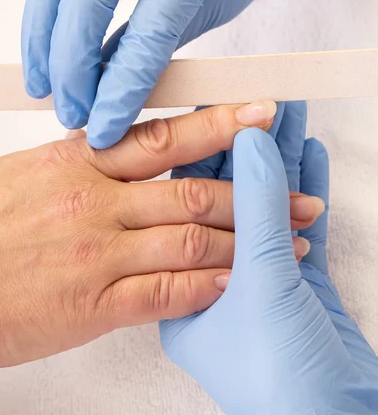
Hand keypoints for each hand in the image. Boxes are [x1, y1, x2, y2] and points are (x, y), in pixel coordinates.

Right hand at [0, 101, 318, 368]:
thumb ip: (84, 161)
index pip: (163, 137)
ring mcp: (98, 252)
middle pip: (193, 189)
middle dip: (257, 194)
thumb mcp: (28, 173)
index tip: (259, 117)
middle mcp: (95, 202)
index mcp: (78, 162)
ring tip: (289, 245)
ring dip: (248, 243)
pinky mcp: (94, 303)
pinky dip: (208, 287)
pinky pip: (165, 293)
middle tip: (301, 196)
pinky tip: (238, 283)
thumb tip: (126, 149)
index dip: (219, 126)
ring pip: (191, 240)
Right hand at [21, 0, 368, 147]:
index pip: (146, 34)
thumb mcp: (215, 4)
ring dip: (40, 30)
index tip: (101, 129)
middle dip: (68, 63)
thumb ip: (158, 42)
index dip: (118, 90)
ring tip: (44, 78)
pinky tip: (46, 23)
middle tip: (68, 109)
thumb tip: (108, 86)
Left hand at [161, 102, 377, 413]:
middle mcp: (207, 275)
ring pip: (265, 203)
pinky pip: (295, 222)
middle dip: (248, 148)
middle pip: (227, 194)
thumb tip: (248, 144)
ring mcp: (254, 275)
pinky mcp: (293, 281)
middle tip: (263, 103)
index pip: (187, 199)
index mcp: (176, 282)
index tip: (231, 110)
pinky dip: (303, 188)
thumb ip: (255, 210)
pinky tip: (308, 156)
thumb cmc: (279, 383)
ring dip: (278, 160)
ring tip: (289, 116)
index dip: (211, 150)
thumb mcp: (261, 285)